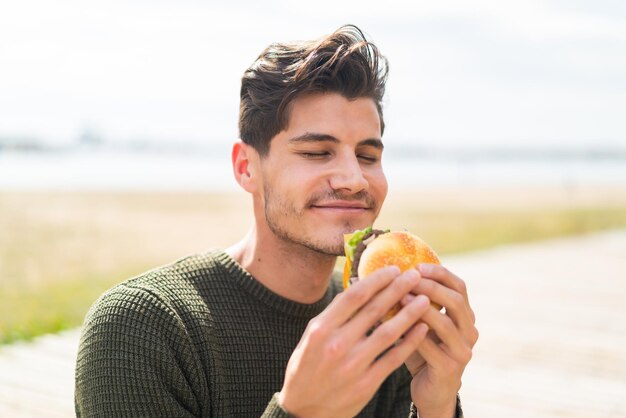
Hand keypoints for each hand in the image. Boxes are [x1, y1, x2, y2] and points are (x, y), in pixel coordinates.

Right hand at [278, 267, 430, 417]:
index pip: (353, 296)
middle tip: (415, 276)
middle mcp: (337, 344)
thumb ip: (333, 316)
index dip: (376, 280)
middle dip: (397, 289)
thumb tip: (359, 289)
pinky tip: (421, 329)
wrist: (304, 411)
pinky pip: (394, 358)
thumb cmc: (306, 369)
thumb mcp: (310, 338)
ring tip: (425, 300)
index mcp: (321, 329)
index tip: (393, 270)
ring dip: (409, 314)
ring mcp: (353, 365)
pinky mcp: (367, 383)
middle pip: (373, 310)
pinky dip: (409, 342)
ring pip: (388, 332)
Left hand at [402, 264, 478, 417]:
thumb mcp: (417, 322)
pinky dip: (413, 334)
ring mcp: (462, 350)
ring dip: (421, 308)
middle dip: (430, 286)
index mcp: (464, 315)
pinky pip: (432, 347)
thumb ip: (408, 301)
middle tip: (407, 279)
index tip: (417, 266)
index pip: (459, 286)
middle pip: (456, 300)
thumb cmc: (420, 350)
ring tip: (400, 297)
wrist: (430, 389)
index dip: (440, 273)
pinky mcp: (450, 368)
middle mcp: (469, 330)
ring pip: (445, 323)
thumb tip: (374, 277)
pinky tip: (396, 325)